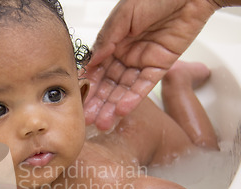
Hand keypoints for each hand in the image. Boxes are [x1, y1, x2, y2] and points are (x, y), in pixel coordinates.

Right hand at [83, 0, 218, 130]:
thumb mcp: (125, 14)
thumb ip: (108, 38)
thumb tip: (93, 61)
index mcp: (113, 40)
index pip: (97, 67)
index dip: (89, 84)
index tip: (80, 100)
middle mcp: (126, 53)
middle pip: (109, 83)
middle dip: (99, 102)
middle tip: (89, 119)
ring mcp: (142, 61)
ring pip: (124, 89)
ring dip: (113, 106)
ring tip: (104, 122)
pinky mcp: (160, 66)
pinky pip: (145, 86)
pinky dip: (134, 99)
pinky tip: (122, 110)